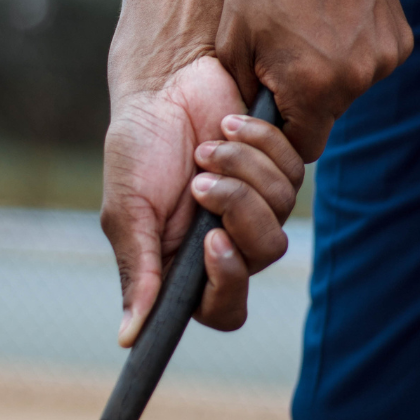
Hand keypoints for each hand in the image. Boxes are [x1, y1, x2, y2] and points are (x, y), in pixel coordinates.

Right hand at [102, 0, 249, 346]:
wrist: (166, 80)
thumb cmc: (138, 145)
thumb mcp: (127, 207)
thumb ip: (137, 267)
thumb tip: (128, 338)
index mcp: (186, 262)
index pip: (224, 308)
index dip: (227, 284)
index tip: (214, 242)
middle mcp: (227, 240)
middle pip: (263, 254)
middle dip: (237, 210)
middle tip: (202, 180)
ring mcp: (258, 204)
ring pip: (282, 212)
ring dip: (242, 169)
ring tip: (208, 145)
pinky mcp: (278, 167)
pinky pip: (293, 171)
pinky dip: (259, 143)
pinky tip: (230, 124)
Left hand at [215, 0, 413, 160]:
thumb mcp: (235, 38)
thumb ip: (245, 92)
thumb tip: (254, 123)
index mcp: (313, 86)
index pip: (303, 147)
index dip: (283, 134)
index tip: (271, 107)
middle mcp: (358, 79)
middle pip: (328, 115)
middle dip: (305, 97)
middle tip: (284, 52)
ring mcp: (385, 57)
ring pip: (350, 87)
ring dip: (330, 71)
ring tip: (309, 25)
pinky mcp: (401, 37)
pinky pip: (370, 61)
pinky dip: (352, 48)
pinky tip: (334, 13)